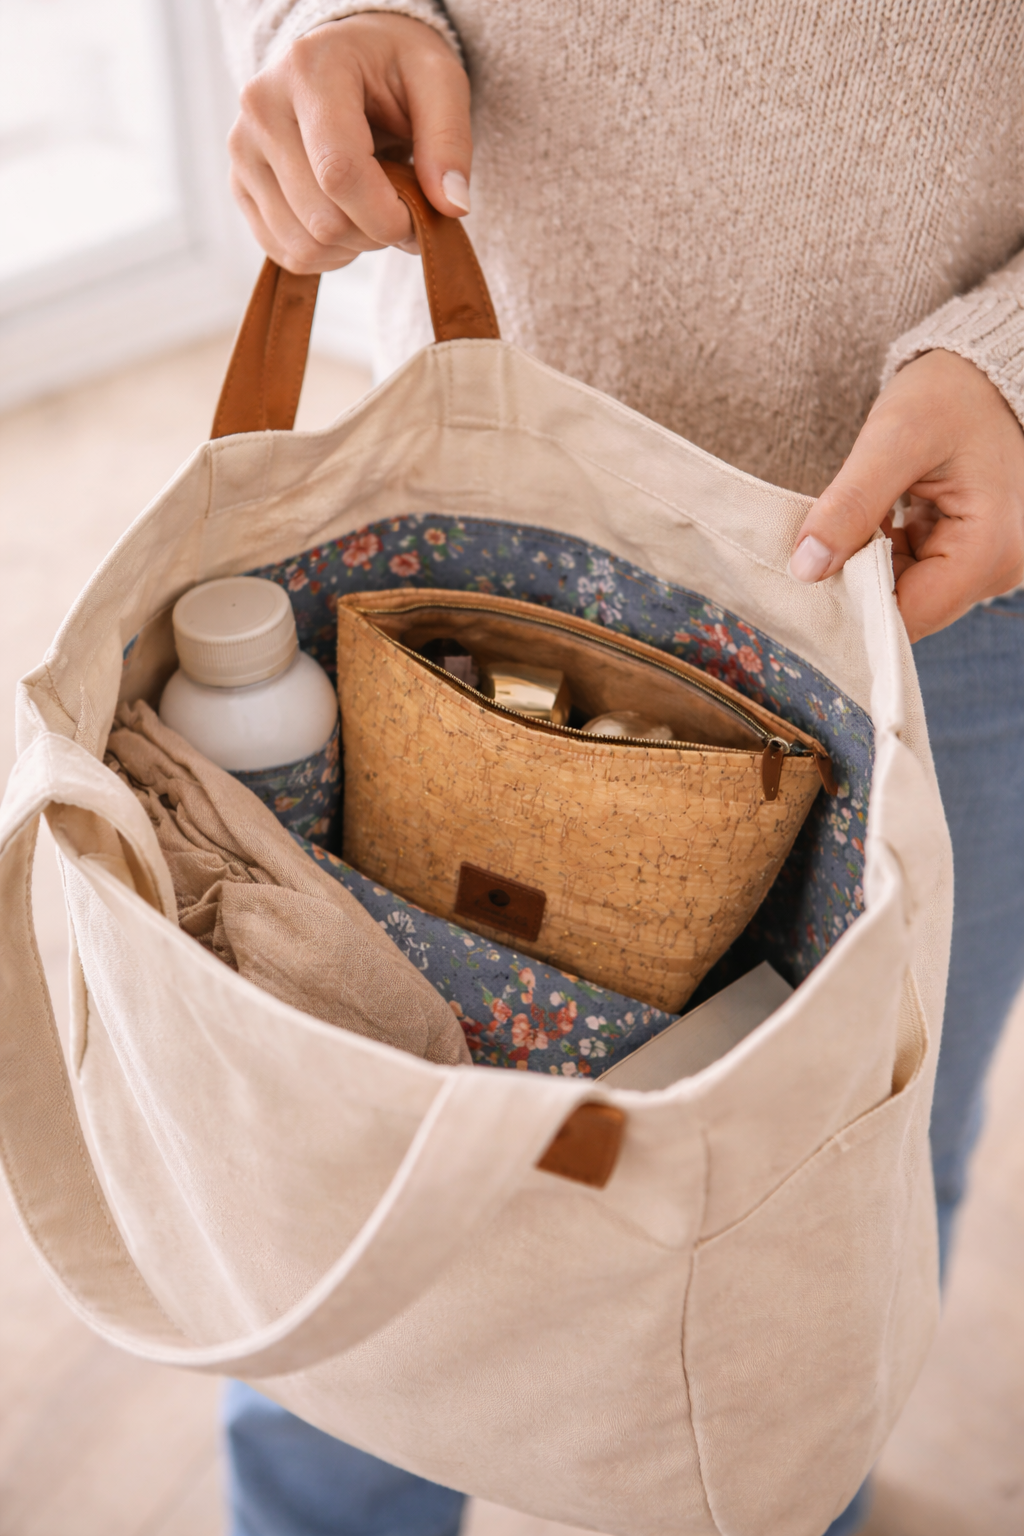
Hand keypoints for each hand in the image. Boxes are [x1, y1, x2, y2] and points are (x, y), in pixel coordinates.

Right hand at [228, 14, 471, 273]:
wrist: (348, 58)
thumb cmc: (395, 67)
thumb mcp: (439, 79)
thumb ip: (449, 140)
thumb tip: (452, 207)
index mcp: (308, 71)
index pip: (339, 173)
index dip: (386, 216)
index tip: (418, 216)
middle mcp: (261, 108)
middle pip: (323, 220)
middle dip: (376, 232)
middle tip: (399, 203)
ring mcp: (243, 150)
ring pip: (305, 246)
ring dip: (354, 246)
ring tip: (371, 204)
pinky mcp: (240, 185)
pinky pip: (288, 254)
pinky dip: (328, 254)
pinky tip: (345, 216)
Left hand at [788, 350, 1023, 640]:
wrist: (984, 371)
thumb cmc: (951, 394)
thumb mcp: (895, 439)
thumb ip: (851, 504)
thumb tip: (806, 568)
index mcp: (989, 549)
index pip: (908, 616)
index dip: (853, 607)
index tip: (808, 583)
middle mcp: (999, 568)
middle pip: (909, 609)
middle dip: (858, 586)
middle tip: (814, 554)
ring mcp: (987, 562)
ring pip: (908, 592)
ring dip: (867, 570)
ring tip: (844, 530)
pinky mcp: (972, 552)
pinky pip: (916, 572)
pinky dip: (883, 556)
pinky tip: (866, 526)